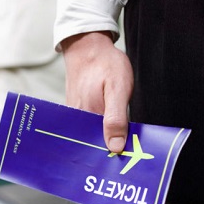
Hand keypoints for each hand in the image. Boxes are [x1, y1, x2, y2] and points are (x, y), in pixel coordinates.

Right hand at [61, 31, 133, 152]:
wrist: (87, 47)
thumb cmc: (104, 64)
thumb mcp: (117, 89)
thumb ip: (116, 119)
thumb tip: (115, 147)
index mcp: (87, 117)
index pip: (100, 146)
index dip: (114, 152)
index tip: (128, 155)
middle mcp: (77, 119)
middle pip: (94, 142)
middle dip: (109, 147)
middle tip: (126, 146)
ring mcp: (76, 114)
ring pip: (91, 134)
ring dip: (105, 137)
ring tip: (119, 135)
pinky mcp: (77, 109)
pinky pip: (88, 124)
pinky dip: (99, 127)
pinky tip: (109, 124)